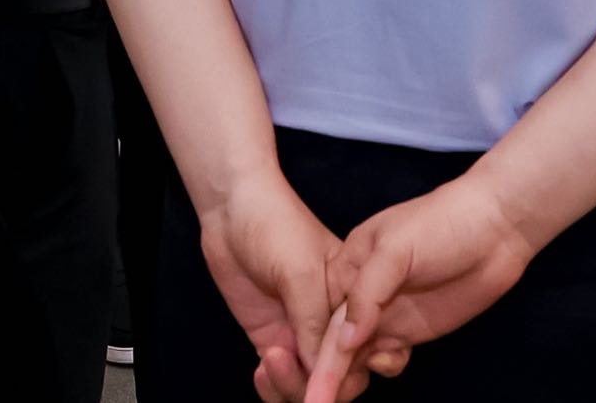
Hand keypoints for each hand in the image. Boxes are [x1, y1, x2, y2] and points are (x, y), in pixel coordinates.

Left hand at [194, 174, 351, 402]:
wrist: (233, 210)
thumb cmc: (277, 226)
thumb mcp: (302, 273)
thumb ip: (313, 322)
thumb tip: (323, 371)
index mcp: (352, 300)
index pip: (362, 350)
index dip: (350, 373)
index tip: (330, 382)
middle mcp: (331, 321)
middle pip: (338, 374)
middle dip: (320, 387)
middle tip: (296, 375)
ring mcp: (300, 331)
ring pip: (307, 382)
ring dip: (290, 388)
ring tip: (270, 363)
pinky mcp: (272, 337)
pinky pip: (279, 377)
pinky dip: (272, 386)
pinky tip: (260, 371)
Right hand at [314, 171, 541, 379]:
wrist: (495, 226)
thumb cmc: (442, 223)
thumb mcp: (396, 249)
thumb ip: (366, 294)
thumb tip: (344, 341)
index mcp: (348, 267)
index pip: (323, 319)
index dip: (314, 355)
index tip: (310, 389)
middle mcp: (362, 294)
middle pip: (334, 343)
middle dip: (325, 376)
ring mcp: (387, 313)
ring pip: (357, 355)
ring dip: (346, 380)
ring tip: (334, 401)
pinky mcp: (411, 329)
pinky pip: (386, 358)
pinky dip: (383, 368)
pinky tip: (391, 363)